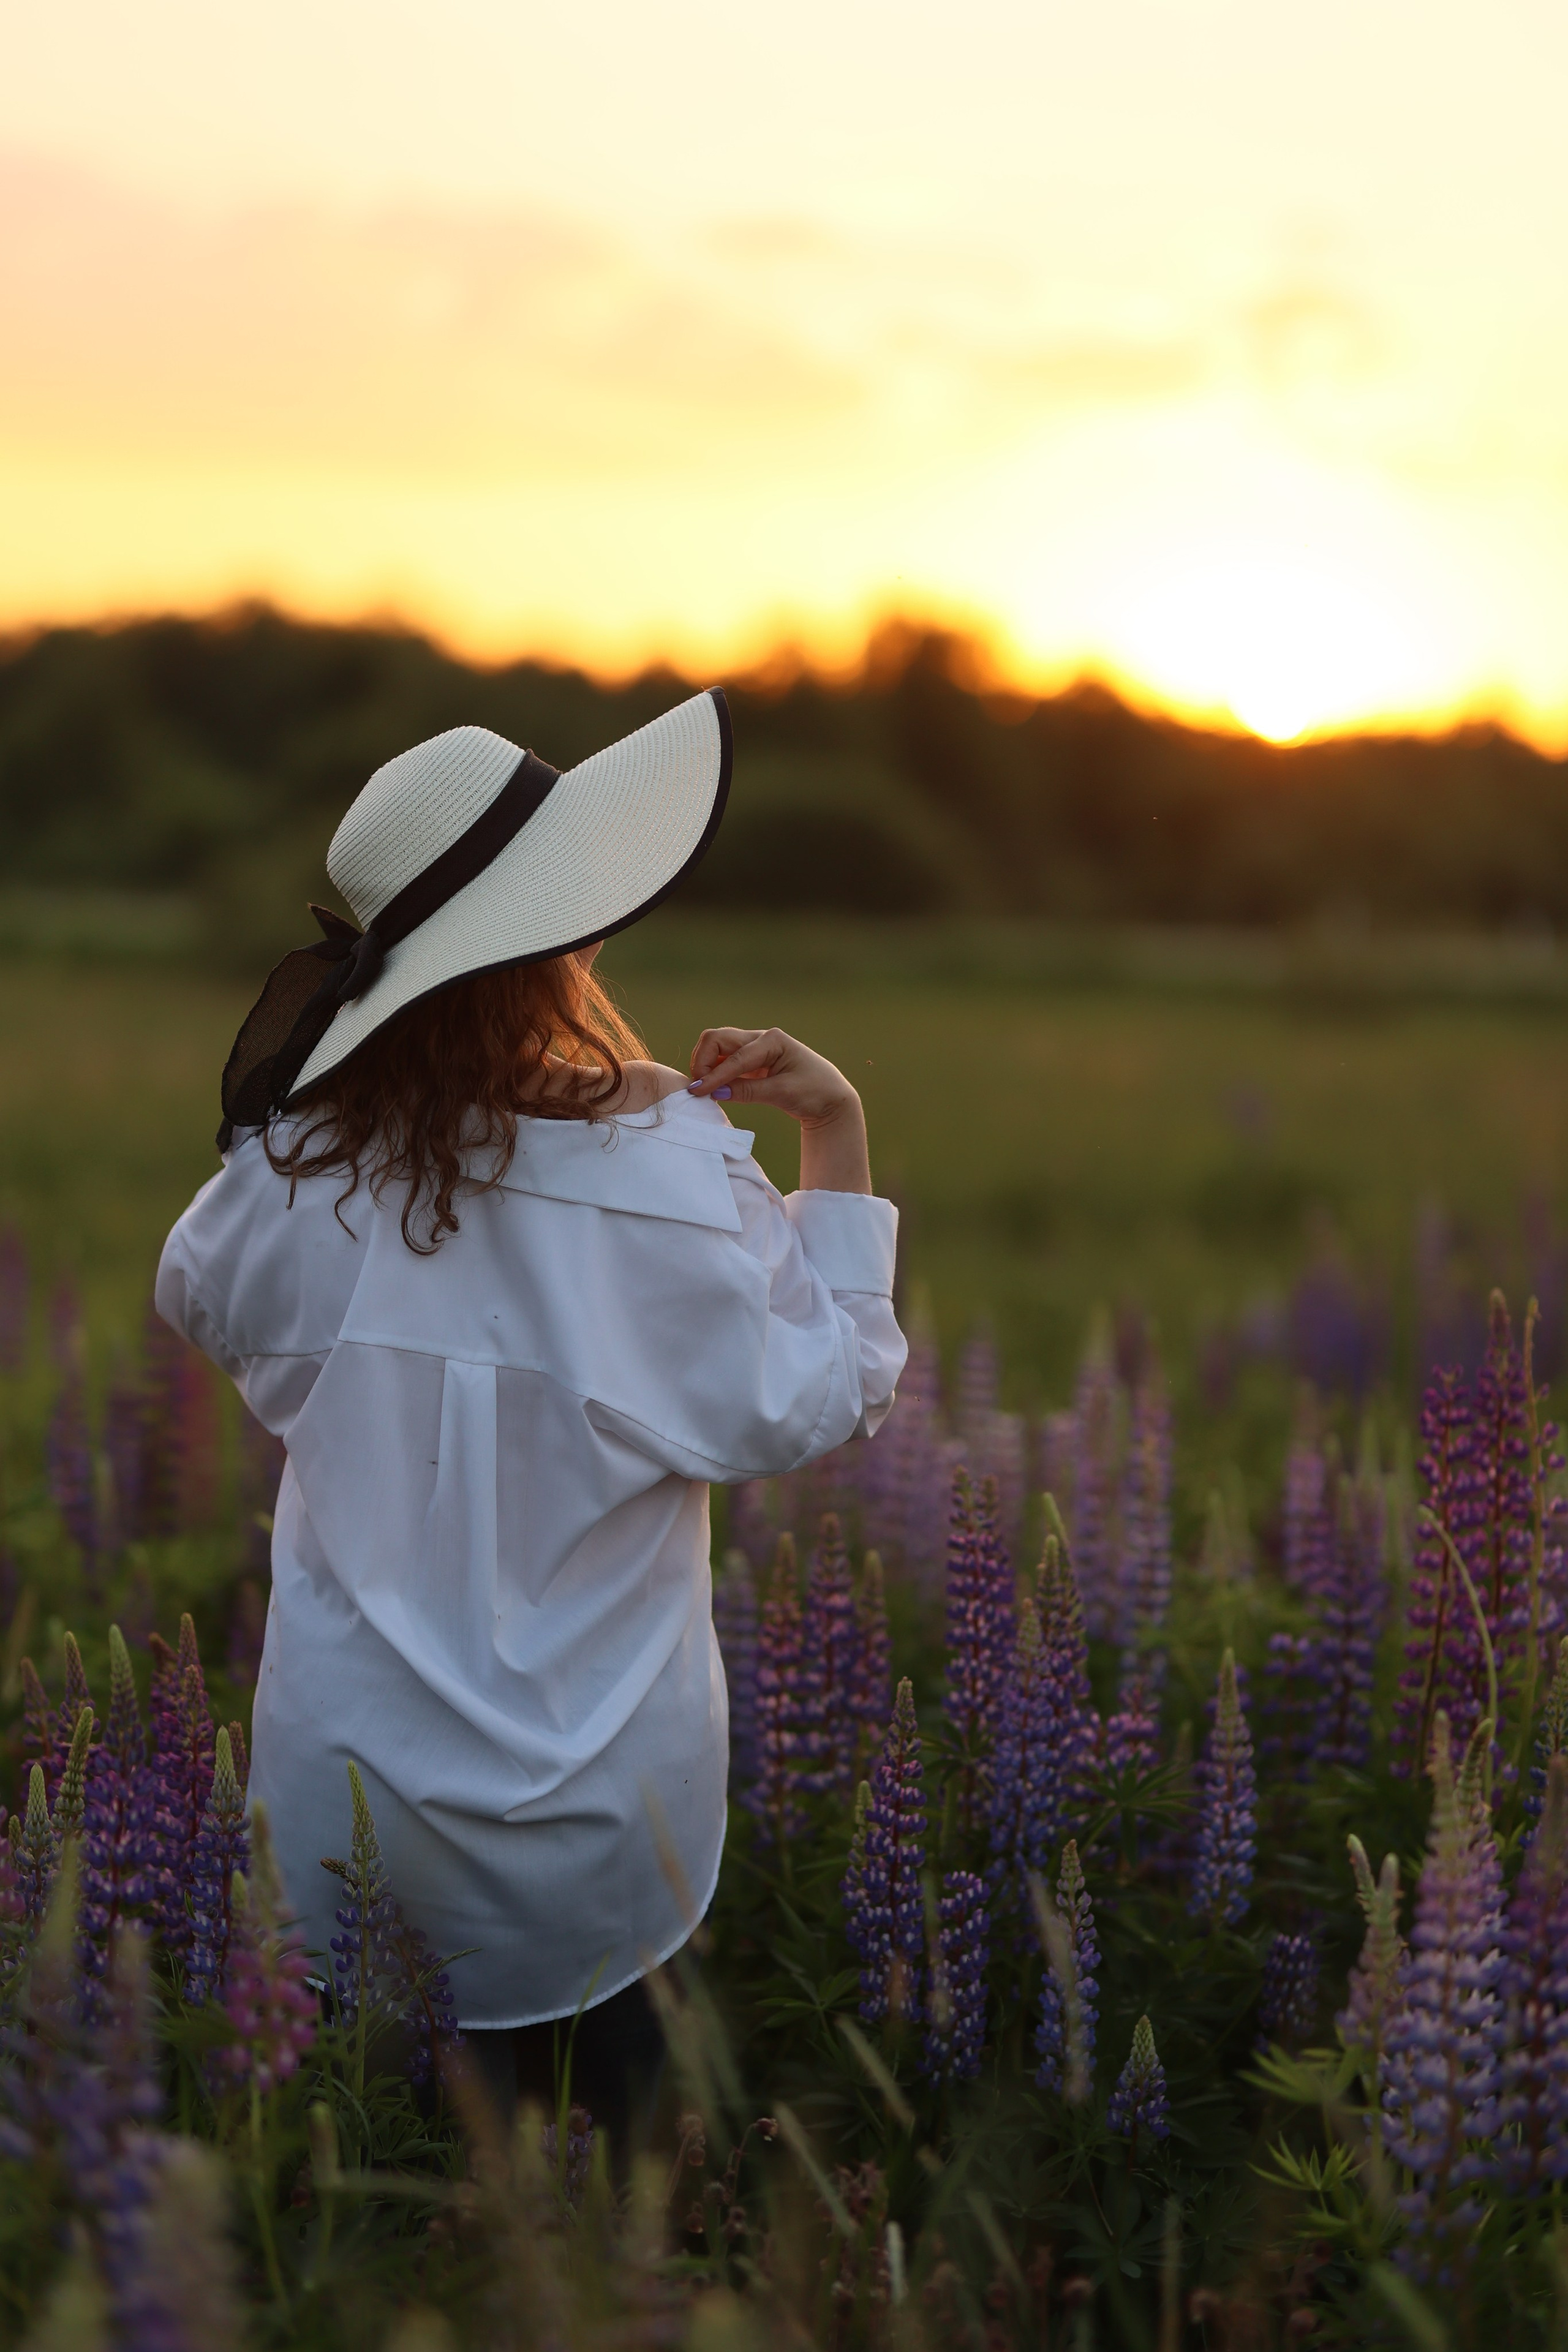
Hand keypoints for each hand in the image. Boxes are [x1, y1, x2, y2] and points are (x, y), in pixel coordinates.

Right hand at [687, 1027, 855, 1123]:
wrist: (830, 1098)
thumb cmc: (814, 1092)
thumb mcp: (782, 1093)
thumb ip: (748, 1091)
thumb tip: (715, 1092)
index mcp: (772, 1040)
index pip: (735, 1057)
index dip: (714, 1075)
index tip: (697, 1092)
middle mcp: (760, 1039)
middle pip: (718, 1040)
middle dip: (704, 1061)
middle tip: (699, 1088)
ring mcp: (754, 1049)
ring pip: (718, 1048)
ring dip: (707, 1065)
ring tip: (704, 1089)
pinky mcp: (751, 1062)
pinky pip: (725, 1061)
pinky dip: (715, 1072)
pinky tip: (712, 1088)